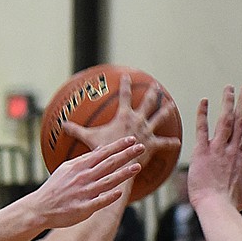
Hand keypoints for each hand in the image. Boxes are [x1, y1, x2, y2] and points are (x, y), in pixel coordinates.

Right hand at [31, 135, 143, 227]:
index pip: (103, 153)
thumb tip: (99, 151)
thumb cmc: (55, 188)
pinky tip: (120, 192)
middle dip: (126, 154)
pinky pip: (99, 201)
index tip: (132, 139)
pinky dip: (109, 196)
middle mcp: (84, 177)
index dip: (119, 145)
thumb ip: (83, 161)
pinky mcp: (83, 208)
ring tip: (138, 166)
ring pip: (108, 181)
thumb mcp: (66, 169)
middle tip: (141, 147)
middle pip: (109, 163)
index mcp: (80, 166)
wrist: (40, 207)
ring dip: (123, 173)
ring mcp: (84, 192)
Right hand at [62, 73, 181, 172]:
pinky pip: (164, 143)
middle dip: (152, 93)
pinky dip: (171, 143)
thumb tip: (62, 126)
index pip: (125, 96)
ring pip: (159, 118)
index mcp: (124, 116)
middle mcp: (138, 120)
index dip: (126, 85)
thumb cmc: (104, 151)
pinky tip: (179, 142)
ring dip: (166, 110)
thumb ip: (77, 131)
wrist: (117, 164)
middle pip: (147, 103)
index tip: (127, 76)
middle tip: (155, 86)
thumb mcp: (89, 139)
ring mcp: (147, 132)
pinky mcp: (153, 144)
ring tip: (172, 104)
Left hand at [188, 86, 241, 212]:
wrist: (216, 209)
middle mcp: (232, 150)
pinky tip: (204, 101)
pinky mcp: (202, 152)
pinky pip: (202, 129)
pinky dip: (203, 114)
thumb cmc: (229, 205)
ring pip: (224, 121)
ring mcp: (217, 150)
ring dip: (227, 103)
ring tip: (229, 88)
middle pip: (240, 122)